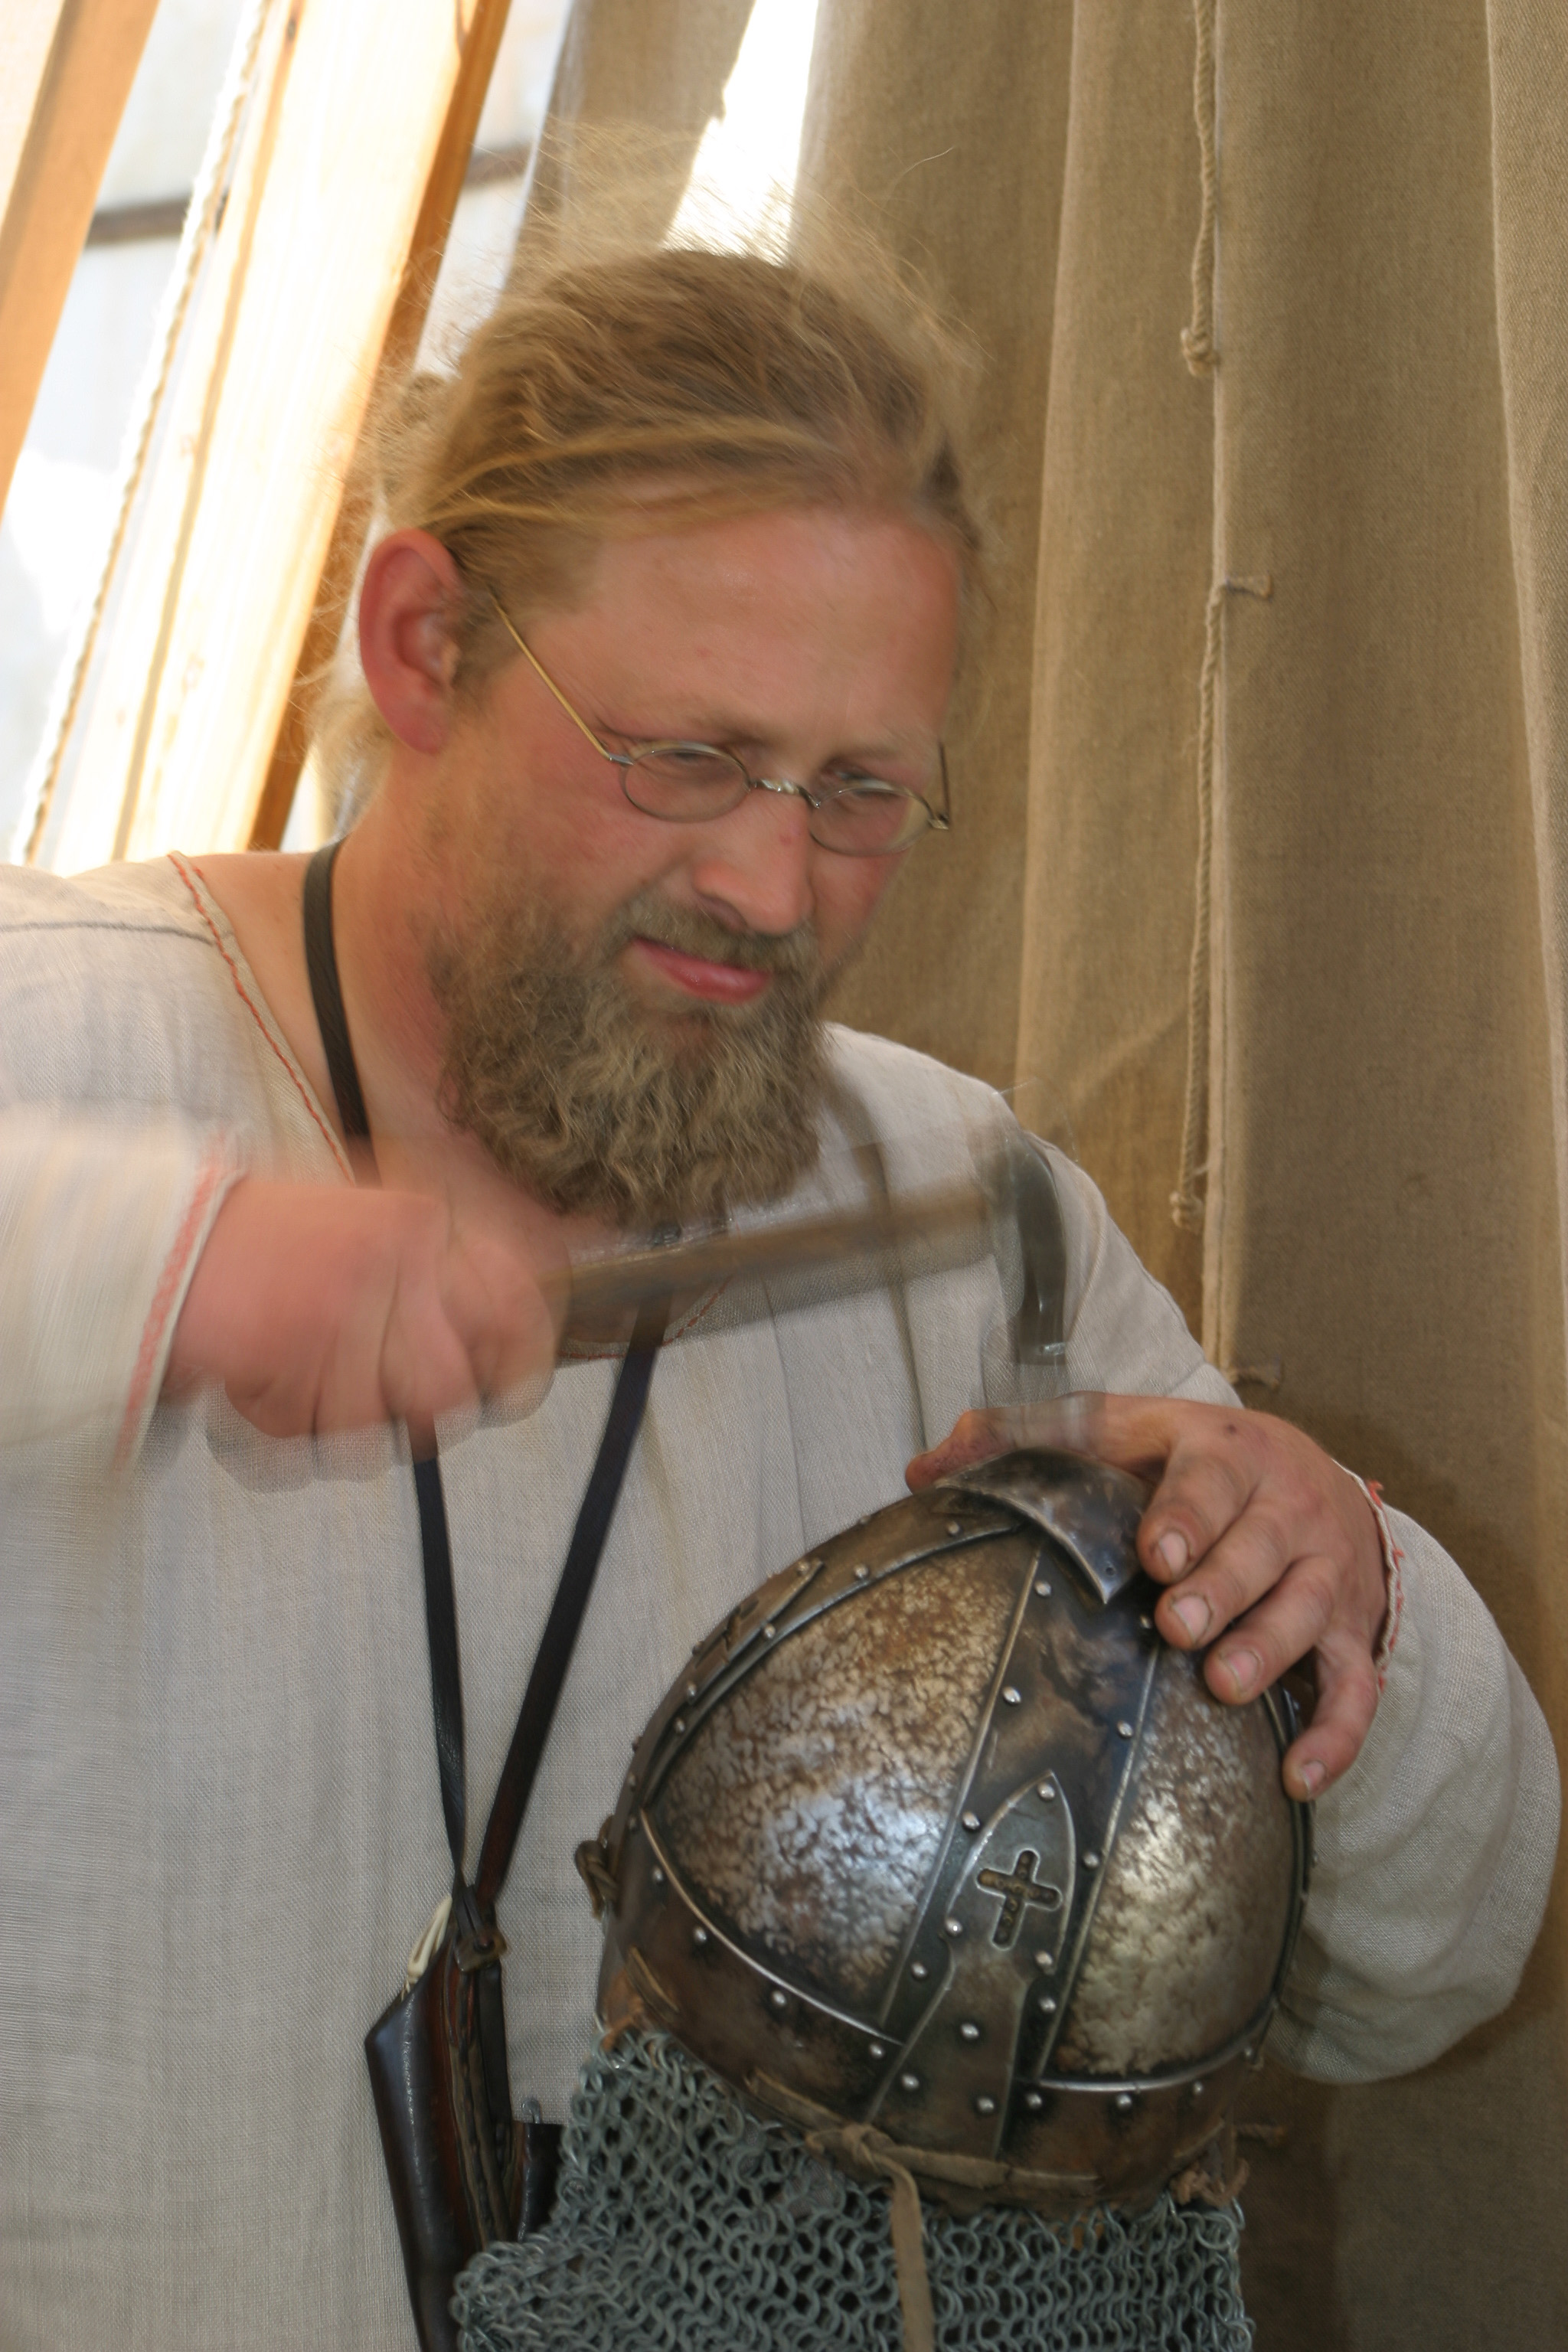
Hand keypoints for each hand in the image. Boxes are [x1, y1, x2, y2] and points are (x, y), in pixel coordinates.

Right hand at [167, 1177, 558, 1443]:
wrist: (155, 1239)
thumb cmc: (253, 1241)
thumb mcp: (359, 1224)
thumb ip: (426, 1272)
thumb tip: (498, 1342)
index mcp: (416, 1225)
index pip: (515, 1302)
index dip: (521, 1361)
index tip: (506, 1389)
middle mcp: (395, 1260)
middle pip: (449, 1391)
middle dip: (408, 1419)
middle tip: (366, 1405)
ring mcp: (347, 1304)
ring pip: (378, 1425)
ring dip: (329, 1421)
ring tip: (292, 1379)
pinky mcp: (294, 1345)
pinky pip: (309, 1432)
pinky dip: (275, 1426)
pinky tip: (254, 1380)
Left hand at [907, 1392, 1387, 1799]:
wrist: (1317, 1476)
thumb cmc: (1193, 1462)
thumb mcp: (1121, 1430)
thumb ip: (1026, 1438)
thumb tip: (923, 1471)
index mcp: (1223, 1451)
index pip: (1209, 1476)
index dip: (1186, 1512)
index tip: (1156, 1550)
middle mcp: (1284, 1507)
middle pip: (1262, 1545)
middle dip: (1223, 1586)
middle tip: (1177, 1626)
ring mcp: (1325, 1570)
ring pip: (1308, 1609)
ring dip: (1270, 1649)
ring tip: (1224, 1686)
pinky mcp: (1352, 1631)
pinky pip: (1356, 1687)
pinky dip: (1336, 1735)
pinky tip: (1298, 1779)